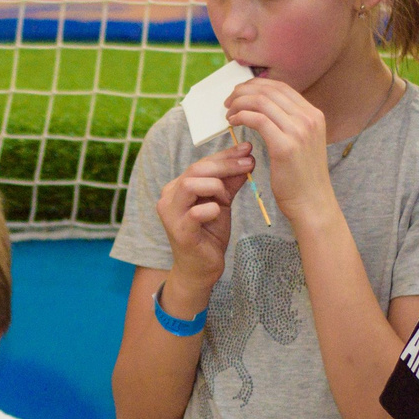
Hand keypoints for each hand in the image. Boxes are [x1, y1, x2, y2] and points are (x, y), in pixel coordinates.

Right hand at [156, 144, 252, 288]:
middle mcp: (169, 197)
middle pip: (196, 170)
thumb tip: (248, 160)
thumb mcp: (222, 203)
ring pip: (191, 185)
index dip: (225, 155)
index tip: (247, 150)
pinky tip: (219, 212)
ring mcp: (171, 215)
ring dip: (216, 186)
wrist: (201, 269)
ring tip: (227, 199)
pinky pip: (196, 213)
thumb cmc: (209, 234)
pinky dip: (211, 209)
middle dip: (225, 164)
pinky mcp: (180, 232)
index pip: (201, 164)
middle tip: (249, 163)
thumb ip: (230, 183)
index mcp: (178, 187)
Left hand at [223, 76, 338, 230]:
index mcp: (313, 115)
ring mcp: (299, 130)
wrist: (312, 203)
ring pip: (261, 101)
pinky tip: (233, 122)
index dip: (257, 85)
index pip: (281, 87)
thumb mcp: (302, 143)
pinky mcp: (285, 145)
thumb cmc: (302, 177)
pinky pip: (257, 119)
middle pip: (269, 90)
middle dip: (244, 91)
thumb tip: (266, 109)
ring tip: (228, 113)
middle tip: (229, 100)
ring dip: (239, 103)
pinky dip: (241, 116)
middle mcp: (309, 118)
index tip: (240, 92)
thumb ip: (290, 124)